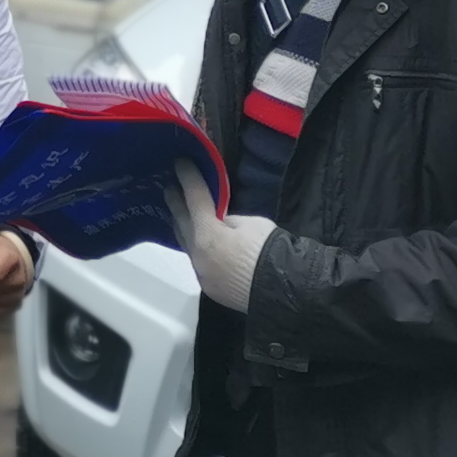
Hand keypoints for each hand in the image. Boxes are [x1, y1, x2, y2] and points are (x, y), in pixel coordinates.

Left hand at [165, 174, 276, 312]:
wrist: (285, 292)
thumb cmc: (271, 252)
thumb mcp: (253, 224)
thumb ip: (229, 220)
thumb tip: (219, 223)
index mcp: (207, 235)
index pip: (194, 199)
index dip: (188, 178)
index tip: (180, 163)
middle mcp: (197, 256)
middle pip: (181, 223)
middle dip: (175, 204)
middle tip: (170, 188)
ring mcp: (202, 275)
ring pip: (188, 246)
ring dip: (184, 228)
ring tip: (181, 214)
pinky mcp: (211, 289)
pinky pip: (199, 263)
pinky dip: (198, 249)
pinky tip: (201, 243)